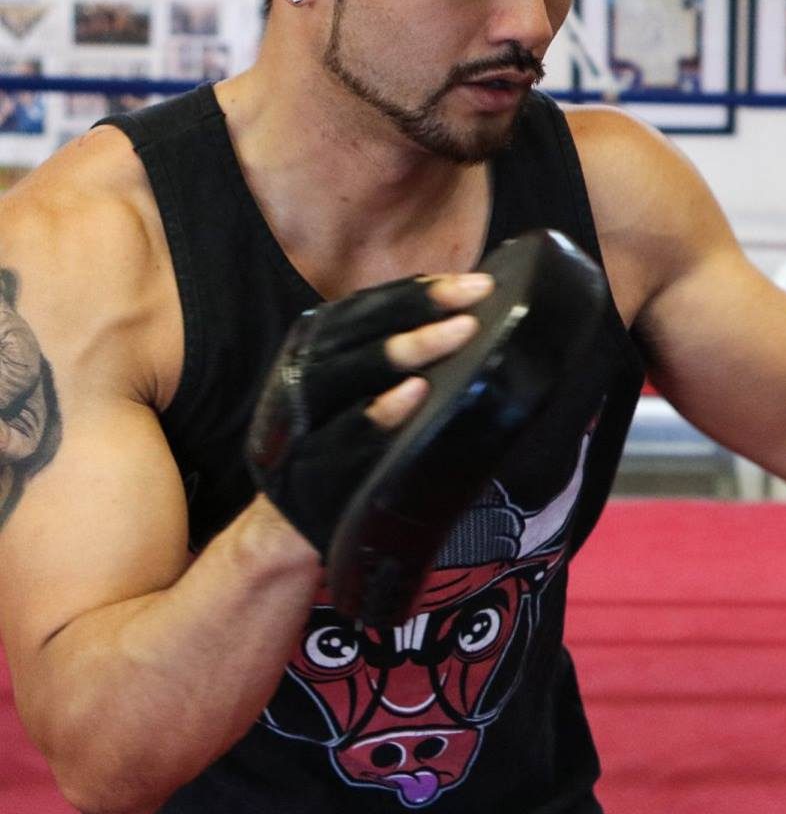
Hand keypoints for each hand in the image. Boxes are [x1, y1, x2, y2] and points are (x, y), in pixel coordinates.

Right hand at [245, 273, 491, 556]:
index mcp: (309, 351)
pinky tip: (414, 396)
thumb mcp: (355, 390)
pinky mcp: (304, 473)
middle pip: (353, 334)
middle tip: (472, 301)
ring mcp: (294, 427)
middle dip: (416, 310)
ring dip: (402, 351)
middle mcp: (293, 380)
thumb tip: (468, 312)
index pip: (363, 308)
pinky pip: (342, 440)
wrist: (282, 530)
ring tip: (453, 333)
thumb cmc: (342, 444)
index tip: (474, 283)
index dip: (416, 291)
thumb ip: (394, 351)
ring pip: (342, 377)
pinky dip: (378, 415)